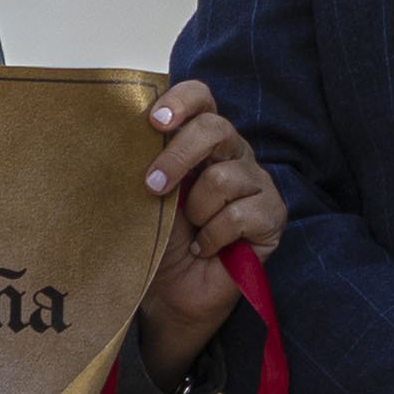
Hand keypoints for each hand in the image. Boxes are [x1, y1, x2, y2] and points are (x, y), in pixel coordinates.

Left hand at [133, 83, 284, 378]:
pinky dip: (215, 237)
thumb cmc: (158, 241)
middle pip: (216, 129)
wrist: (171, 295)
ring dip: (196, 211)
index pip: (201, 99)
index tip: (155, 122)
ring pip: (224, 178)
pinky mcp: (272, 215)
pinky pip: (241, 214)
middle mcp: (232, 154)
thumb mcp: (144, 198)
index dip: (182, 101)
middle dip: (179, 157)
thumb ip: (144, 164)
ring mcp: (256, 183)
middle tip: (152, 187)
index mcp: (201, 141)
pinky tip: (206, 249)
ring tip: (190, 232)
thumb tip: (121, 137)